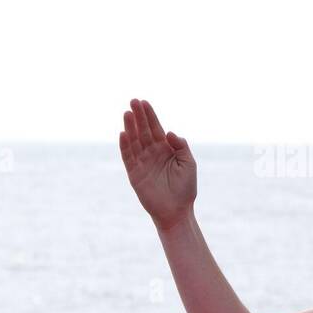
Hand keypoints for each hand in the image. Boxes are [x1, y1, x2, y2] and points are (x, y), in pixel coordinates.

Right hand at [119, 98, 196, 230]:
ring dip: (130, 127)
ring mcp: (142, 163)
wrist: (177, 210)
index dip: (150, 115)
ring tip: (127, 113)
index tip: (144, 102)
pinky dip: (125, 146)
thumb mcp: (189, 163)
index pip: (156, 128)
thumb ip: (181, 146)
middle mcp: (152, 153)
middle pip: (143, 131)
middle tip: (133, 101)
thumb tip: (169, 132)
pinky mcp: (135, 174)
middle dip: (138, 116)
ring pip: (134, 141)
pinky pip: (128, 157)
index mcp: (165, 149)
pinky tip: (123, 133)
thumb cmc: (186, 188)